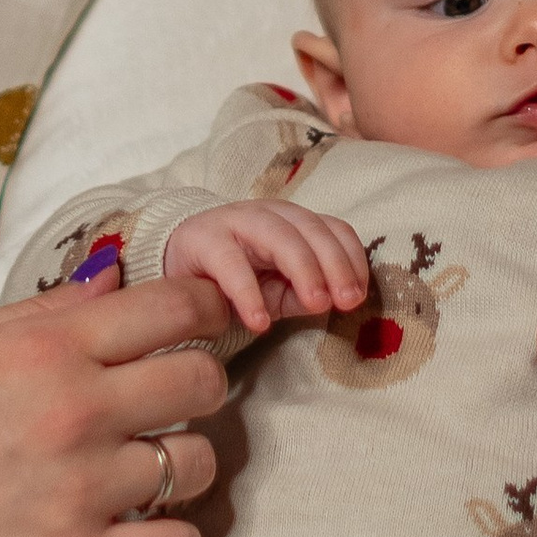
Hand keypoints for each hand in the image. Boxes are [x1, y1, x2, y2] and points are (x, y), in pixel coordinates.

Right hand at [0, 275, 231, 536]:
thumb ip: (46, 311)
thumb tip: (113, 278)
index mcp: (49, 349)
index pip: (173, 306)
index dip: (208, 305)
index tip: (213, 316)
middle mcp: (77, 411)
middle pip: (203, 380)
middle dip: (197, 384)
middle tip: (169, 401)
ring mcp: (83, 490)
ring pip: (198, 464)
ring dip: (182, 465)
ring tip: (144, 472)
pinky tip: (143, 532)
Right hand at [163, 201, 367, 336]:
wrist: (177, 266)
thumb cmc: (236, 278)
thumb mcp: (278, 290)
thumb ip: (306, 294)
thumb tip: (338, 301)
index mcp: (294, 221)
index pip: (334, 229)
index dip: (352, 260)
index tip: (359, 296)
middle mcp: (270, 214)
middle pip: (312, 229)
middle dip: (335, 265)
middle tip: (347, 302)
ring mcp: (236, 221)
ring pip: (279, 235)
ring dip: (304, 270)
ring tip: (316, 306)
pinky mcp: (204, 239)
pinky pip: (231, 263)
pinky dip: (249, 293)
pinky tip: (260, 322)